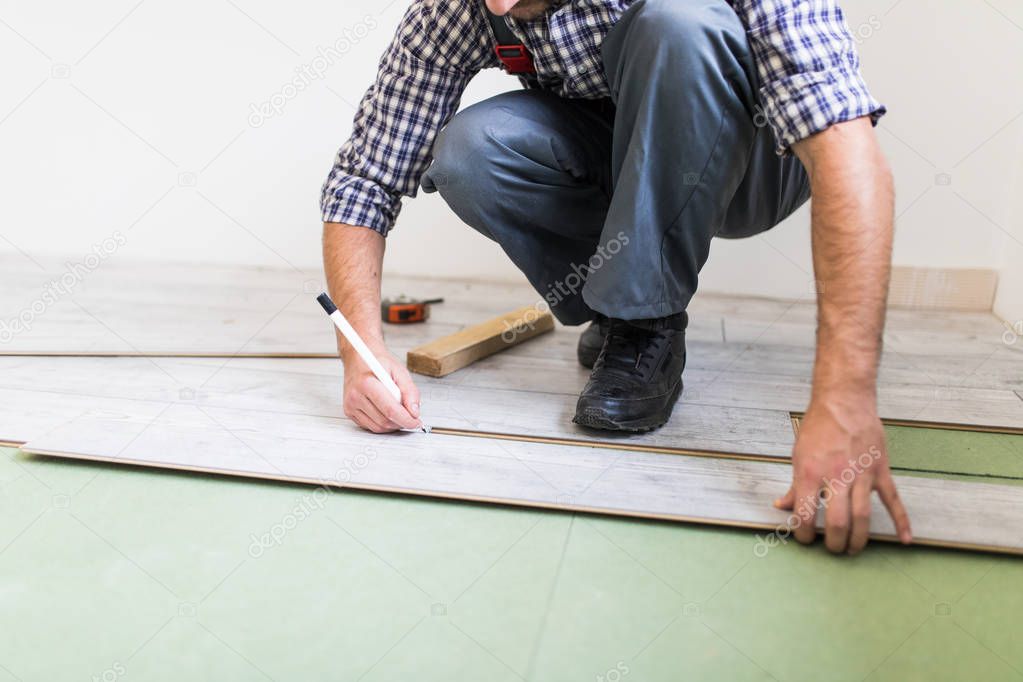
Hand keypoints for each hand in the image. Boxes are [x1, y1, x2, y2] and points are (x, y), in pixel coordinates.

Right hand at [342, 345, 421, 432]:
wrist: (359, 358)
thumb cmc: (379, 363)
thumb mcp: (400, 371)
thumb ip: (410, 391)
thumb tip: (414, 412)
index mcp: (367, 383)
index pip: (390, 410)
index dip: (406, 420)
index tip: (416, 422)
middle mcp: (355, 396)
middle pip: (384, 421)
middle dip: (401, 422)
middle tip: (411, 417)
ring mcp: (350, 405)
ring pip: (378, 427)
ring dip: (392, 425)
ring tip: (399, 412)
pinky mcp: (349, 412)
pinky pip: (370, 426)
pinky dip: (382, 424)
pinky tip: (387, 413)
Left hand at [775, 395, 911, 554]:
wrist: (844, 401)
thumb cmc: (818, 427)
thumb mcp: (798, 455)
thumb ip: (794, 485)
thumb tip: (781, 506)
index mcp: (810, 473)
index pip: (805, 514)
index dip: (803, 533)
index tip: (804, 539)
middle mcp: (836, 476)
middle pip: (838, 521)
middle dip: (834, 542)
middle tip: (832, 549)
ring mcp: (861, 474)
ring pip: (863, 516)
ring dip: (859, 539)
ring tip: (853, 549)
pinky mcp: (880, 470)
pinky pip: (893, 500)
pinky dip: (902, 521)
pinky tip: (905, 539)